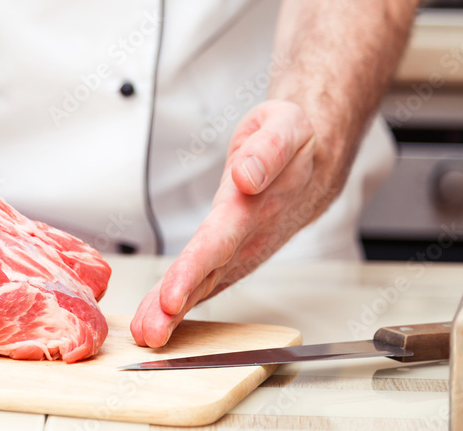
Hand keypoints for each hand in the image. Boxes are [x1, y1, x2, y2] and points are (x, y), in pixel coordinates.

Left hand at [130, 99, 324, 347]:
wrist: (314, 158)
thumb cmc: (293, 141)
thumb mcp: (285, 127)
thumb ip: (267, 151)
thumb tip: (246, 175)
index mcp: (255, 205)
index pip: (219, 242)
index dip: (194, 270)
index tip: (171, 297)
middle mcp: (247, 235)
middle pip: (208, 274)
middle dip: (177, 305)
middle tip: (151, 331)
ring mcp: (241, 249)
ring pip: (204, 284)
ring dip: (175, 313)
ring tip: (149, 333)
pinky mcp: (231, 253)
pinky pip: (205, 280)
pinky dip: (180, 302)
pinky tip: (157, 319)